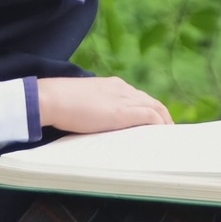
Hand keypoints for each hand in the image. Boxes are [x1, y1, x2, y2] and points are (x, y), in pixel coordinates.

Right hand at [38, 76, 172, 134]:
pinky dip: (160, 125)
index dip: (148, 108)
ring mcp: (124, 99)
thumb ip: (94, 107)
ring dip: (164, 122)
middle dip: (162, 116)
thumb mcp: (82, 102)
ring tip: (168, 136)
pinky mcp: (123, 112)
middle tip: (167, 131)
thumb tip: (96, 119)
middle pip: (151, 101)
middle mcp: (122, 89)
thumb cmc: (59, 102)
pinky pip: (151, 117)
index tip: (153, 121)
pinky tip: (162, 135)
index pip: (138, 96)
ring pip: (156, 107)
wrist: (52, 98)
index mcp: (112, 85)